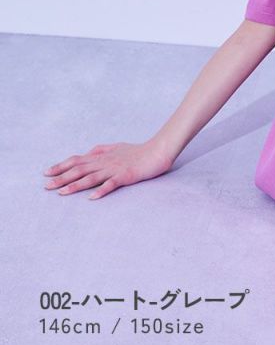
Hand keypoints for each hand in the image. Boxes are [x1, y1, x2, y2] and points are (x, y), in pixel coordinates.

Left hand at [42, 140, 174, 199]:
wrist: (158, 151)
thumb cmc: (138, 151)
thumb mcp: (117, 147)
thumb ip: (101, 149)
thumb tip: (88, 152)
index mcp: (102, 155)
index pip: (77, 160)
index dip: (61, 166)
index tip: (46, 172)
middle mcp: (105, 162)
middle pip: (80, 169)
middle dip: (62, 178)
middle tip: (46, 186)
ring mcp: (115, 169)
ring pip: (92, 177)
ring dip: (76, 185)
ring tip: (62, 193)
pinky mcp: (126, 176)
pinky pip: (112, 184)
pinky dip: (101, 190)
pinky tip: (92, 198)